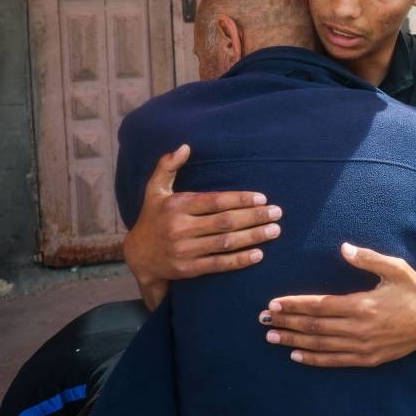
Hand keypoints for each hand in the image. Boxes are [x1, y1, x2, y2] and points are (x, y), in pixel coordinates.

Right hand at [123, 144, 282, 307]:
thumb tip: (185, 146)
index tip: (262, 198)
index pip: (214, 201)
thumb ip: (168, 166)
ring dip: (253, 237)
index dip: (240, 199)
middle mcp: (180, 228)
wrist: (138, 256)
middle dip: (254, 217)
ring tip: (274, 231)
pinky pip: (218, 264)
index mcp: (177, 206)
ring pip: (225, 243)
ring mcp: (185, 250)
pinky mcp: (189, 269)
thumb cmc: (153, 217)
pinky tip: (259, 254)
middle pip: (224, 222)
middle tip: (277, 213)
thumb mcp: (154, 190)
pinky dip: (239, 260)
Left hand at [259, 243, 415, 366]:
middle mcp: (359, 329)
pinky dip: (314, 359)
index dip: (295, 305)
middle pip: (314, 327)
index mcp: (363, 305)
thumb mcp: (395, 268)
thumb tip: (343, 247)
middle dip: (287, 323)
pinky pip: (335, 360)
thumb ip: (368, 258)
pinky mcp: (368, 359)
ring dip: (294, 341)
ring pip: (321, 345)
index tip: (274, 303)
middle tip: (264, 320)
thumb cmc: (415, 290)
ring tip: (272, 337)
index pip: (320, 306)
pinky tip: (297, 356)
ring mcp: (363, 347)